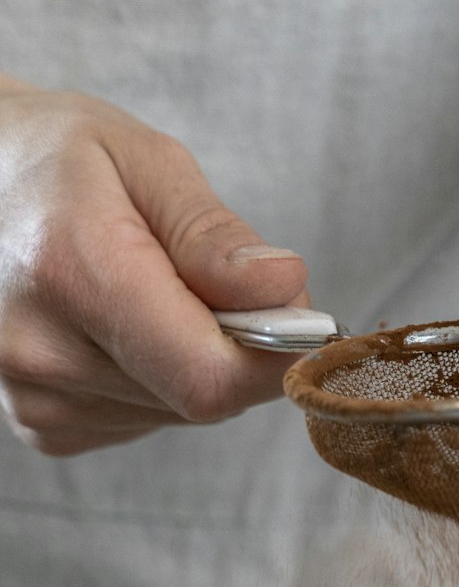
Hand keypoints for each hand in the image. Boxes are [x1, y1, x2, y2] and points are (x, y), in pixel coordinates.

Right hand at [0, 82, 308, 454]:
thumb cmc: (58, 161)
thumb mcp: (146, 161)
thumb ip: (215, 235)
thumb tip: (284, 291)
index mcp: (71, 271)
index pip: (208, 376)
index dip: (274, 357)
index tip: (297, 315)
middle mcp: (40, 351)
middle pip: (201, 397)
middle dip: (235, 345)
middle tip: (206, 278)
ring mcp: (34, 397)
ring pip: (178, 411)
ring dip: (192, 360)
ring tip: (144, 292)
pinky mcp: (41, 425)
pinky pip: (143, 419)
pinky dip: (155, 379)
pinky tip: (117, 326)